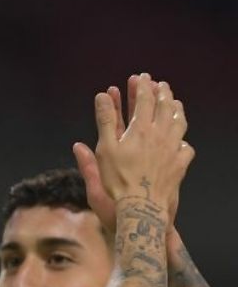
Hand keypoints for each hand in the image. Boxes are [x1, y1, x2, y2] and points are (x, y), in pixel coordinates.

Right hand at [89, 73, 192, 210]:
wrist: (141, 209)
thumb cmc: (117, 182)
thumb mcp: (104, 150)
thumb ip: (104, 122)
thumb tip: (101, 97)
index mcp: (141, 130)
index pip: (144, 100)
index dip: (142, 87)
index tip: (140, 77)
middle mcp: (160, 135)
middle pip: (164, 107)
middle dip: (160, 93)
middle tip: (159, 83)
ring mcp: (172, 150)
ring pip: (178, 123)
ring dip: (176, 110)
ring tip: (175, 102)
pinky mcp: (179, 165)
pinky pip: (186, 148)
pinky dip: (183, 141)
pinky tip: (180, 141)